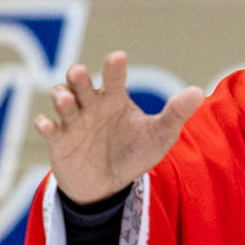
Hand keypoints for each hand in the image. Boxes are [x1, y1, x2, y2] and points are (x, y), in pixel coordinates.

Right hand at [33, 51, 203, 203]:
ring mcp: (73, 121)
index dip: (114, 67)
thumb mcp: (159, 136)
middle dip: (78, 77)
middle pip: (80, 83)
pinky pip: (49, 130)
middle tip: (80, 73)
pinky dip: (45, 125)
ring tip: (67, 100)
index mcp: (114, 98)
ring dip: (62, 98)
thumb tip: (199, 92)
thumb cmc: (134, 152)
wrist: (109, 186)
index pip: (114, 77)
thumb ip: (176, 113)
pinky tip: (47, 124)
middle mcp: (91, 104)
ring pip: (62, 101)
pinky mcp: (59, 141)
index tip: (118, 58)